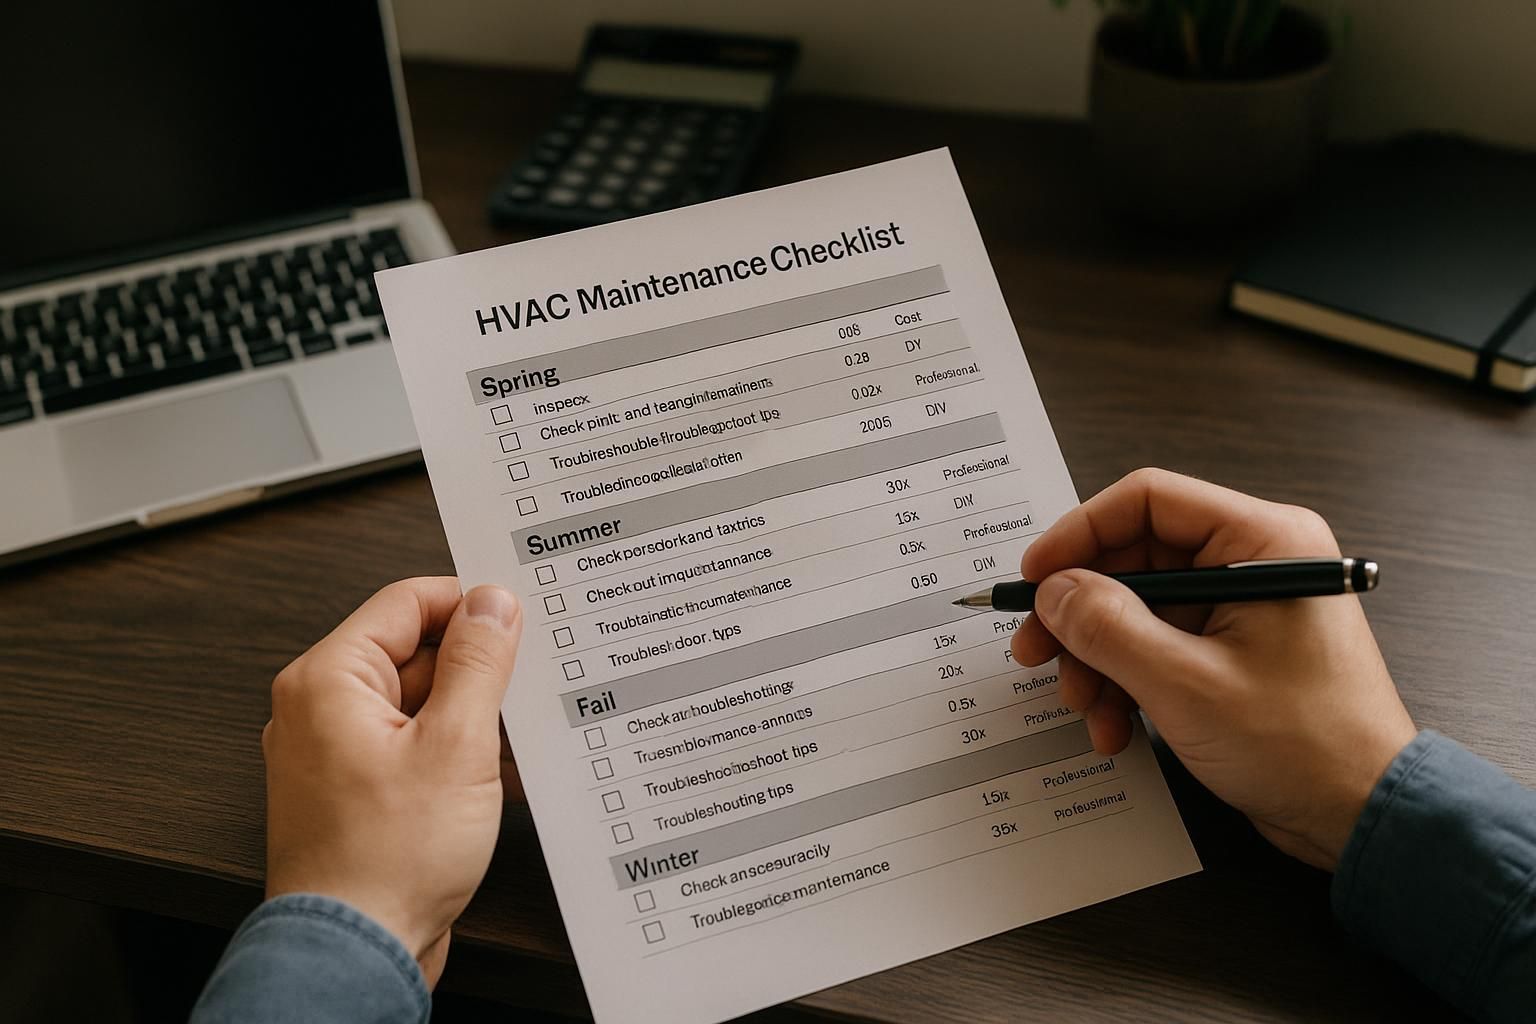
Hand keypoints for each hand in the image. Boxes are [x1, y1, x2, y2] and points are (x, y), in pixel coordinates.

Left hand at [262, 577, 521, 984]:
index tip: (518, 616)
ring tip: (516, 740)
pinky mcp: (358, 794)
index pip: (406, 602)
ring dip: (473, 716)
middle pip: (413, 653)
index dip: (468, 604)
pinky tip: (500, 776)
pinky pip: (413, 749)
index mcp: (329, 681)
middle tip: (527, 684)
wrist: (358, 954)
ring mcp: (336, 755)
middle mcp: (320, 711)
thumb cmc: (386, 863)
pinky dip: (456, 754)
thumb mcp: (456, 745)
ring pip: (419, 705)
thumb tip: (492, 605)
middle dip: (477, 668)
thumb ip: (478, 664)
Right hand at [1011, 469, 1416, 870]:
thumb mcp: (1185, 684)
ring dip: (1098, 658)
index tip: (1034, 577)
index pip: (1149, 500)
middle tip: (1036, 651)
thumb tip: (1053, 590)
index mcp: (1263, 541)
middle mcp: (1254, 561)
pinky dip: (1126, 683)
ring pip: (1138, 608)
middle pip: (1135, 559)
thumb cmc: (1304, 746)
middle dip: (1081, 613)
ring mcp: (1242, 608)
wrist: (1361, 816)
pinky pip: (1158, 646)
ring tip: (1083, 706)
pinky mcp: (1232, 650)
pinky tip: (1114, 727)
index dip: (1080, 533)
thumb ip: (1108, 628)